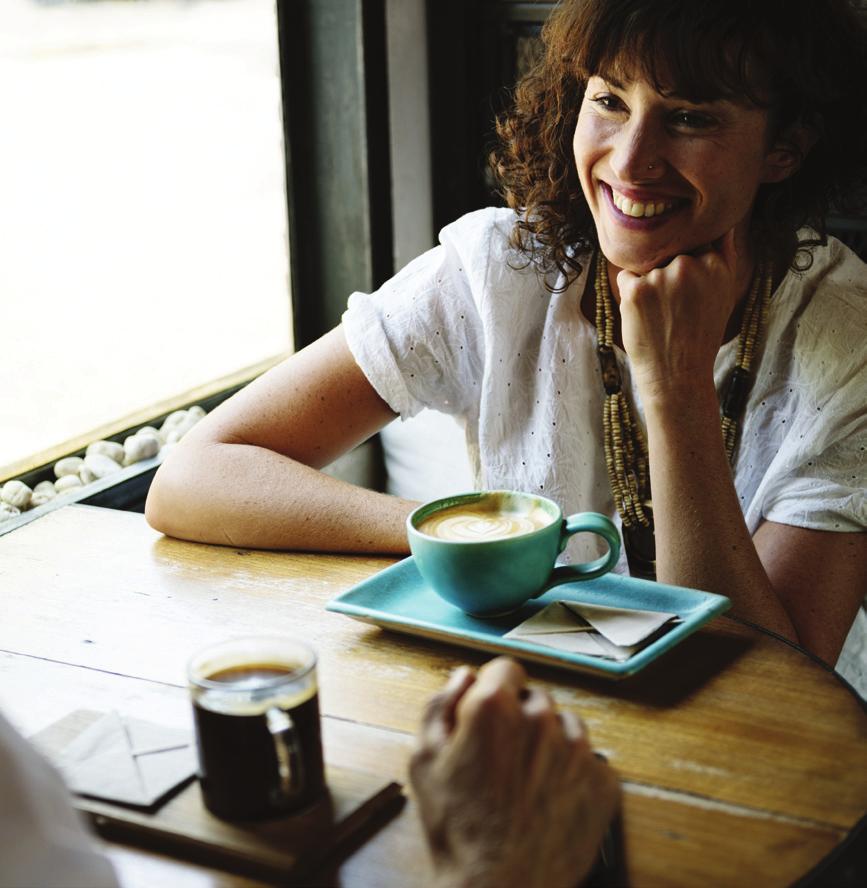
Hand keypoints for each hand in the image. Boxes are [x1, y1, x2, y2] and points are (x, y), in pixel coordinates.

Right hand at [409, 658, 619, 887]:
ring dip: (550, 743)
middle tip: (503, 758)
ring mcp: (577, 750)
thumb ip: (439, 706)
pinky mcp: (603, 781)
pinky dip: (573, 774)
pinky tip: (550, 799)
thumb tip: (463, 677)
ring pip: (566, 726)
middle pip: (535, 698)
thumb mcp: (424, 760)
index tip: (490, 714)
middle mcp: (541, 718)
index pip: (506, 668)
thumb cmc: (457, 829)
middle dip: (520, 718)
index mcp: (495, 707)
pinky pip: (590, 761)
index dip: (494, 689)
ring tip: (527, 782)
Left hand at [617, 228, 746, 398]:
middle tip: (675, 310)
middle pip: (667, 254)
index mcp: (714, 264)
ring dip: (648, 285)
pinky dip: (630, 295)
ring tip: (661, 316)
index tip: (688, 293)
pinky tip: (644, 317)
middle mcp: (689, 265)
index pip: (692, 244)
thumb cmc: (700, 336)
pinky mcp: (636, 290)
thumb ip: (724, 255)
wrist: (678, 375)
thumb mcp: (724, 294)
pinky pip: (626, 278)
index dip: (686, 266)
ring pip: (646, 266)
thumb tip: (722, 224)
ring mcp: (661, 276)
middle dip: (666, 275)